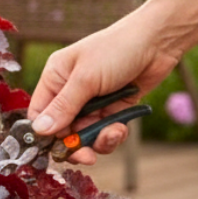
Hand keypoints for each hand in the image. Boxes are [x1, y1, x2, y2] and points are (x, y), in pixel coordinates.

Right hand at [27, 18, 181, 163]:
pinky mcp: (111, 108)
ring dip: (98, 140)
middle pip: (62, 130)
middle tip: (87, 157)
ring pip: (85, 134)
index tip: (59, 149)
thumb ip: (63, 107)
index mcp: (55, 78)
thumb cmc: (117, 50)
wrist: (158, 42)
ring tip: (114, 133)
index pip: (39, 114)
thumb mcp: (86, 79)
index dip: (47, 134)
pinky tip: (121, 128)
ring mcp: (91, 102)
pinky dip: (112, 135)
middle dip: (76, 144)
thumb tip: (39, 130)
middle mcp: (70, 91)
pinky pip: (104, 131)